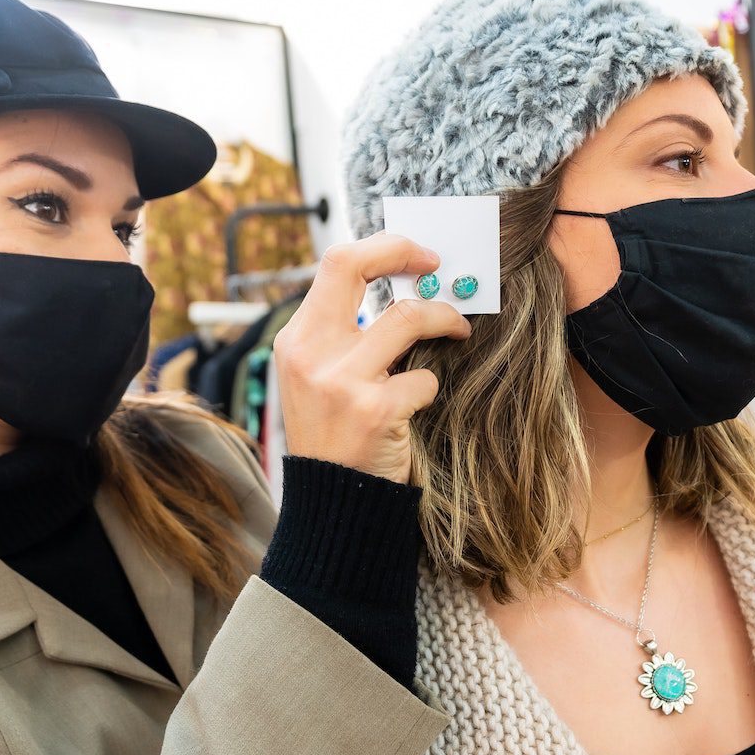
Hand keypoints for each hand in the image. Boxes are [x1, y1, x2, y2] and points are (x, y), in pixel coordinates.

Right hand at [272, 234, 471, 482]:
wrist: (334, 506)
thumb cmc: (337, 438)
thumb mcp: (320, 380)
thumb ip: (346, 336)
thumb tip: (403, 289)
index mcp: (296, 340)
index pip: (335, 263)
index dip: (382, 248)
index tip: (416, 257)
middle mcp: (310, 353)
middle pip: (357, 267)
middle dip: (406, 254)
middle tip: (439, 267)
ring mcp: (340, 381)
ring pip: (408, 317)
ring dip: (444, 320)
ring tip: (458, 331)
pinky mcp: (374, 411)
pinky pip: (425, 379)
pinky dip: (431, 388)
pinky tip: (420, 406)